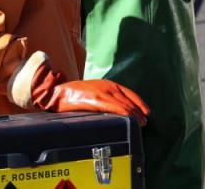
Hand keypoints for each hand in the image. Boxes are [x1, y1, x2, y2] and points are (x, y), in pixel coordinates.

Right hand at [22, 60, 149, 124]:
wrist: (58, 93)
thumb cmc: (74, 94)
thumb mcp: (93, 91)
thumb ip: (104, 97)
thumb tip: (116, 109)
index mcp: (107, 83)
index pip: (128, 92)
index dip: (139, 102)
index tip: (146, 111)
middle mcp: (107, 86)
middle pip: (128, 98)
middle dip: (138, 109)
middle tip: (145, 120)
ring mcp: (101, 92)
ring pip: (123, 103)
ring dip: (134, 113)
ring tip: (141, 122)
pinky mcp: (95, 99)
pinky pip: (113, 106)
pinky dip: (123, 112)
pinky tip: (129, 117)